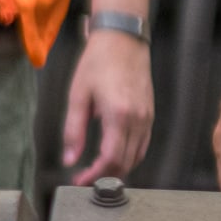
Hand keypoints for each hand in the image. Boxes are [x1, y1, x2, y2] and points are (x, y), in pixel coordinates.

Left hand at [61, 28, 155, 185]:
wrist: (123, 40)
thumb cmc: (98, 63)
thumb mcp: (78, 96)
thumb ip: (73, 131)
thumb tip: (70, 159)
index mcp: (119, 115)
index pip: (111, 159)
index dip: (95, 175)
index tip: (80, 180)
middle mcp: (138, 119)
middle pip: (126, 162)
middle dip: (106, 176)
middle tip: (85, 179)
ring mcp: (147, 117)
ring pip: (137, 156)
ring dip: (119, 168)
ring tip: (98, 171)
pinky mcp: (150, 114)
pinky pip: (143, 144)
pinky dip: (130, 156)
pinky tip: (115, 156)